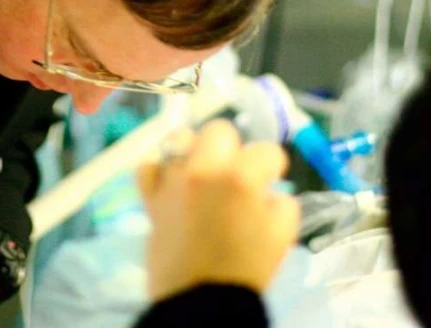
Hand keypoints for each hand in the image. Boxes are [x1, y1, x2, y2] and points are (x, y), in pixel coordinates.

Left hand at [138, 120, 299, 301]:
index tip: (270, 179)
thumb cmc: (245, 270)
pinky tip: (172, 183)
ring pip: (180, 138)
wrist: (201, 301)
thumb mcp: (281, 237)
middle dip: (233, 148)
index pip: (266, 151)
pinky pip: (148, 166)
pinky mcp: (151, 197)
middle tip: (234, 172)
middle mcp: (205, 170)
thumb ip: (282, 204)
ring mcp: (174, 181)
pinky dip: (160, 170)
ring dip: (194, 150)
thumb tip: (268, 192)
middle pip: (220, 130)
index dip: (272, 167)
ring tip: (200, 171)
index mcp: (241, 179)